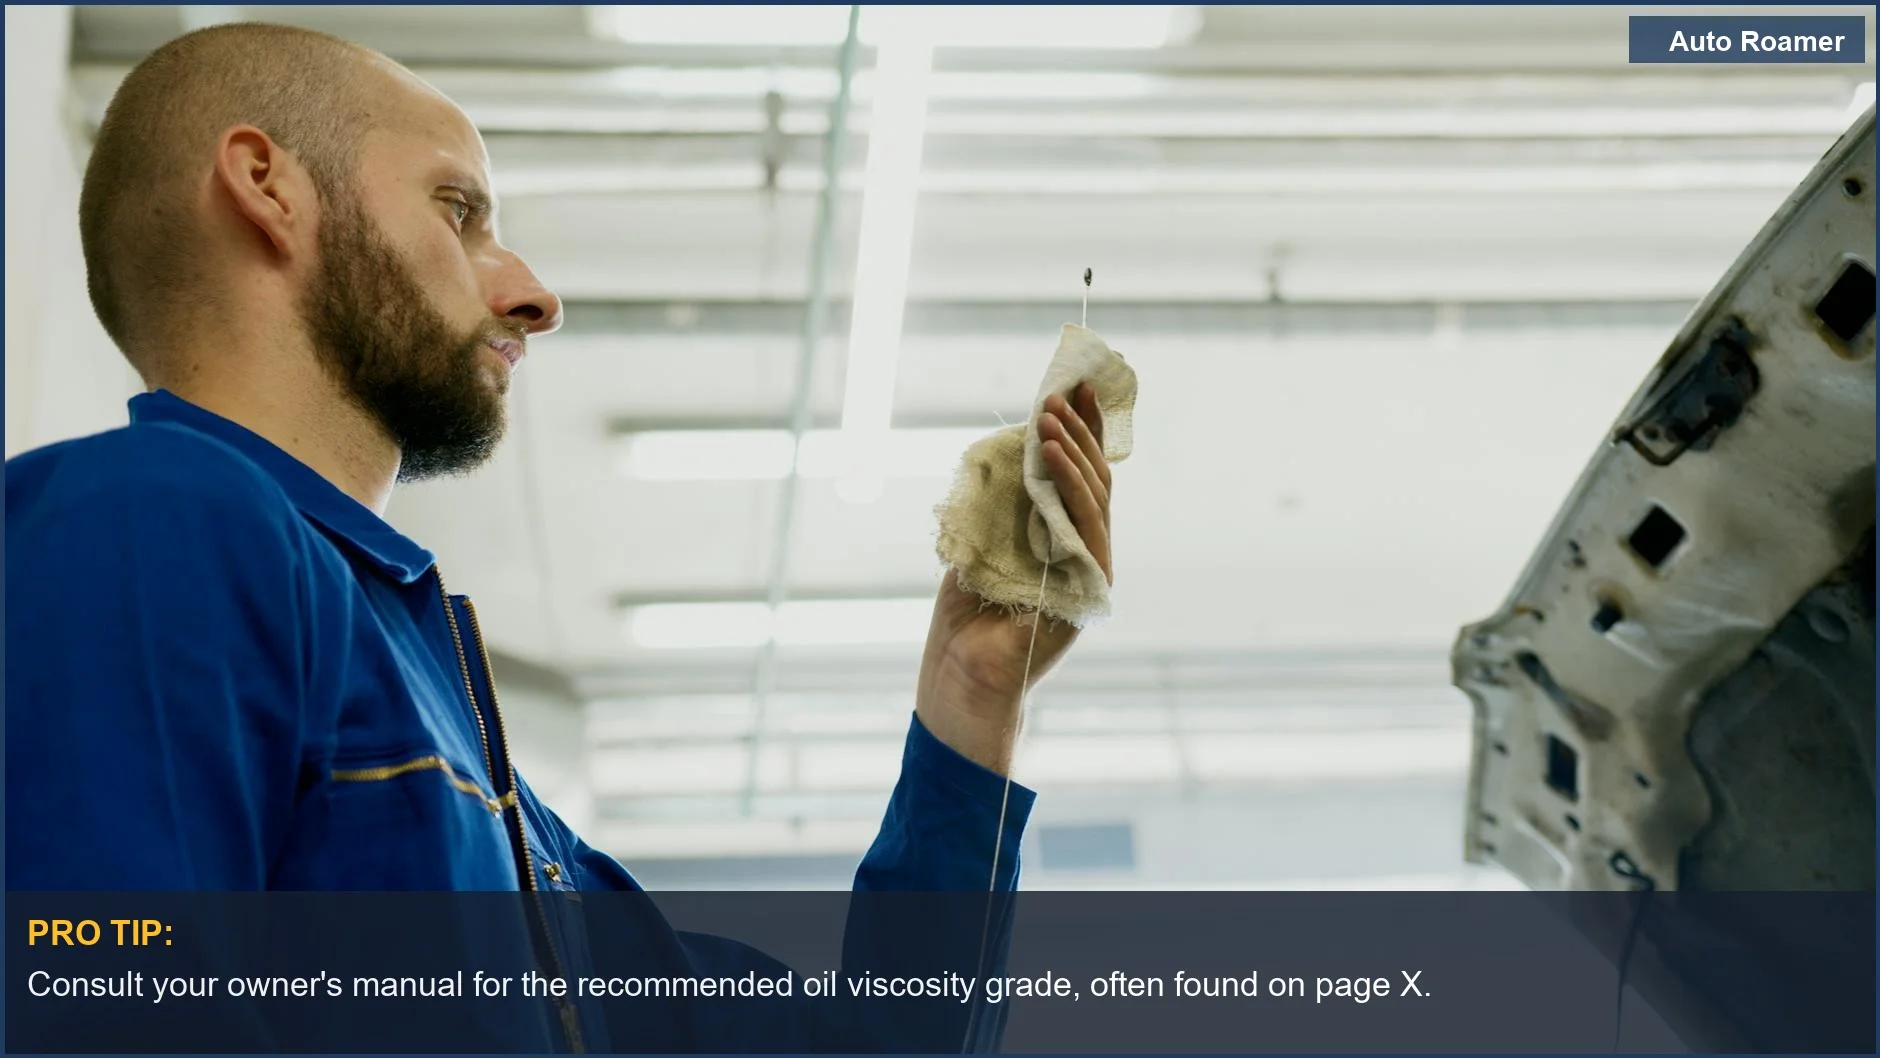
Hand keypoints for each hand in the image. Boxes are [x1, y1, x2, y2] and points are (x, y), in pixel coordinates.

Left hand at [916, 382, 1112, 773]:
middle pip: (1092, 479)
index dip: (1079, 431)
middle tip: (1061, 391)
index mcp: (1058, 539)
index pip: (1075, 476)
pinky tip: (1055, 456)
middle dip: (1079, 431)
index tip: (1073, 386)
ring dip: (1073, 451)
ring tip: (1051, 416)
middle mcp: (1081, 552)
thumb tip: (1013, 445)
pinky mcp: (1087, 589)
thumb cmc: (965, 618)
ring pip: (1093, 497)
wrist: (960, 679)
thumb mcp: (978, 541)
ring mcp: (1087, 571)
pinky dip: (1071, 487)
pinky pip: (1086, 527)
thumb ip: (1001, 502)